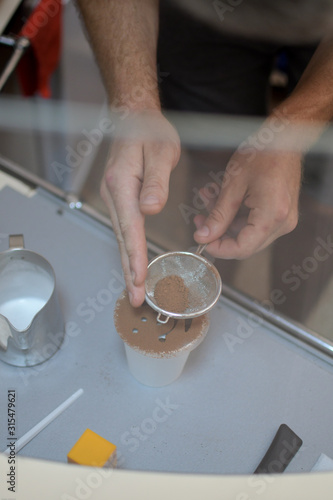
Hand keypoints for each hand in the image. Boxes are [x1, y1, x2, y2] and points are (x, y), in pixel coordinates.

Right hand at [101, 110, 180, 305]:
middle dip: (129, 270)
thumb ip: (156, 182)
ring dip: (128, 264)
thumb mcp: (160, 151)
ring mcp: (114, 197)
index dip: (135, 256)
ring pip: (121, 237)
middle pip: (122, 239)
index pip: (130, 227)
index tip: (140, 278)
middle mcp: (114, 194)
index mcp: (122, 184)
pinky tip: (133, 263)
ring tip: (136, 289)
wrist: (134, 119)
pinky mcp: (120, 199)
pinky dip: (128, 250)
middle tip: (136, 297)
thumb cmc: (148, 132)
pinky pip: (124, 229)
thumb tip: (150, 208)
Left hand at [193, 126, 302, 258]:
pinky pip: (254, 223)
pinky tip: (220, 198)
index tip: (200, 239)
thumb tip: (203, 237)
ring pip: (247, 233)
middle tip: (199, 219)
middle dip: (219, 233)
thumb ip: (218, 215)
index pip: (242, 248)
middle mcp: (282, 222)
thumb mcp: (233, 184)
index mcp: (271, 215)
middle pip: (245, 243)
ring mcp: (283, 219)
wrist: (285, 138)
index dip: (218, 248)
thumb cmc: (262, 154)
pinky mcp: (280, 214)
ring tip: (207, 198)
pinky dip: (235, 215)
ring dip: (225, 221)